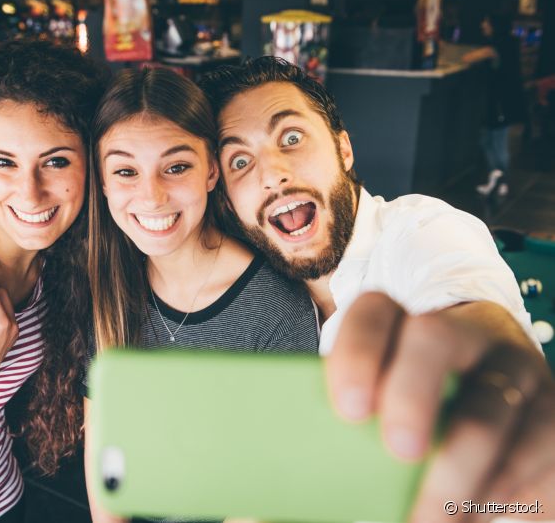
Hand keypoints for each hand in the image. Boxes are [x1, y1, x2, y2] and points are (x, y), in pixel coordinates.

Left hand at [325, 292, 554, 521]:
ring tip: (429, 519)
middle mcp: (465, 335)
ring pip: (491, 411)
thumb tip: (286, 498)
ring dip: (458, 475)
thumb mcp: (384, 408)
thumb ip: (348, 434)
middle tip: (398, 453)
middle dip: (411, 396)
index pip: (374, 312)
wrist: (500, 393)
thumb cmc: (415, 411)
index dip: (357, 353)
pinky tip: (472, 518)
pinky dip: (504, 497)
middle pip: (433, 340)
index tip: (348, 410)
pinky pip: (540, 454)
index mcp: (404, 326)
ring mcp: (517, 371)